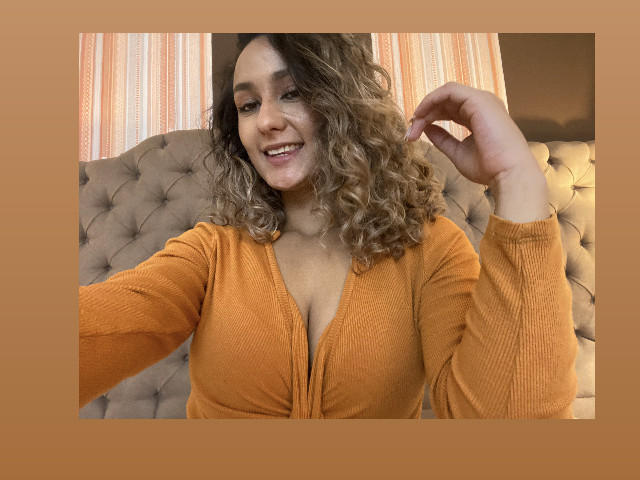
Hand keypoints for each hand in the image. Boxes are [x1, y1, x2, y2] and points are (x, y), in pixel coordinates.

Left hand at [406, 82, 548, 221]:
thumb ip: (443, 139)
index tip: (414, 134)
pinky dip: (432, 99)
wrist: (509, 174)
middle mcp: (482, 105)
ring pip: (446, 94)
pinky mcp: (478, 100)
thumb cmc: (489, 168)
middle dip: (424, 114)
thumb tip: (426, 129)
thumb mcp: (458, 153)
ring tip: (413, 125)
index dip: (430, 118)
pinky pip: (449, 91)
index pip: (450, 110)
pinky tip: (421, 114)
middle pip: (445, 101)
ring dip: (426, 107)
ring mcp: (482, 100)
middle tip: (410, 133)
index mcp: (479, 116)